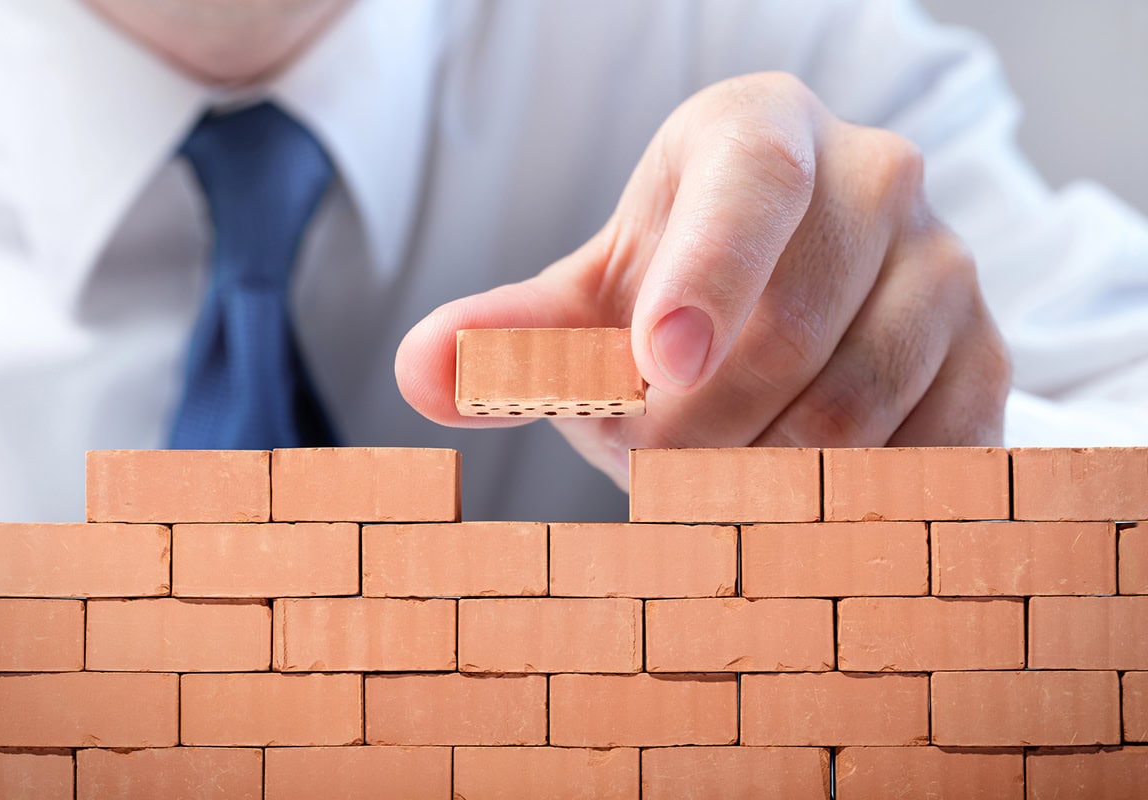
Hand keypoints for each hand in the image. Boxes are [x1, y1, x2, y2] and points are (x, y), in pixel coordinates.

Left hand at [395, 72, 1010, 488]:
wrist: (795, 308)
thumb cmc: (676, 291)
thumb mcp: (592, 299)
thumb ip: (511, 334)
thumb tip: (417, 373)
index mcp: (765, 135)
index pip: (751, 188)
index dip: (705, 278)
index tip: (655, 364)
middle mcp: (878, 179)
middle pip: (794, 329)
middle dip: (696, 425)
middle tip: (640, 462)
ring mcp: (948, 269)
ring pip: (858, 405)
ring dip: (756, 474)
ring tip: (702, 480)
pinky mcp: (988, 358)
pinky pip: (924, 452)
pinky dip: (841, 500)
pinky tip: (784, 502)